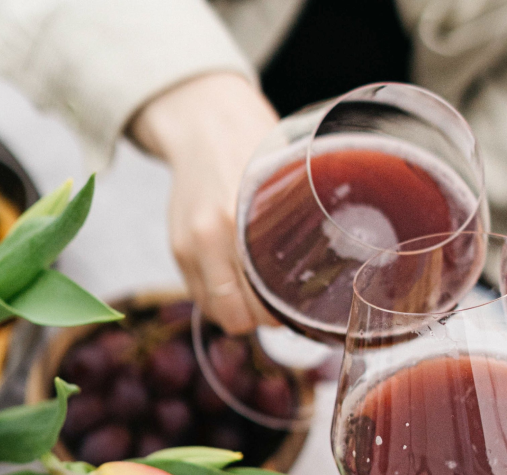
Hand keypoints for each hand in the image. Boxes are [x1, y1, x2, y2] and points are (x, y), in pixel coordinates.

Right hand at [130, 73, 278, 333]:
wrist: (205, 123)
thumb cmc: (256, 153)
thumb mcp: (286, 185)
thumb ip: (298, 230)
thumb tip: (329, 277)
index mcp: (238, 223)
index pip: (257, 304)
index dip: (281, 315)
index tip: (297, 307)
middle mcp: (207, 238)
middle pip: (235, 316)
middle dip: (262, 318)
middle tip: (282, 304)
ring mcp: (187, 246)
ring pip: (215, 312)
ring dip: (240, 312)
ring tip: (260, 294)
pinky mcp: (177, 249)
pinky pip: (201, 296)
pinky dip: (222, 298)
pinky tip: (240, 282)